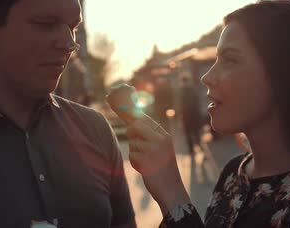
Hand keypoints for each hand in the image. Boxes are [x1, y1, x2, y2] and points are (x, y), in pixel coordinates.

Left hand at [106, 85, 190, 214]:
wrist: (172, 190)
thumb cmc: (163, 169)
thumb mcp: (161, 149)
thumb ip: (149, 135)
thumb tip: (133, 122)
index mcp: (164, 135)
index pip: (145, 119)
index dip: (130, 110)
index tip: (117, 99)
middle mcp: (161, 138)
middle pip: (136, 126)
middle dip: (132, 134)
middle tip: (138, 144)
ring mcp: (154, 148)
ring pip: (132, 141)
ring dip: (135, 152)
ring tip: (147, 162)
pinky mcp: (147, 159)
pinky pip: (132, 154)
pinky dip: (135, 162)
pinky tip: (146, 169)